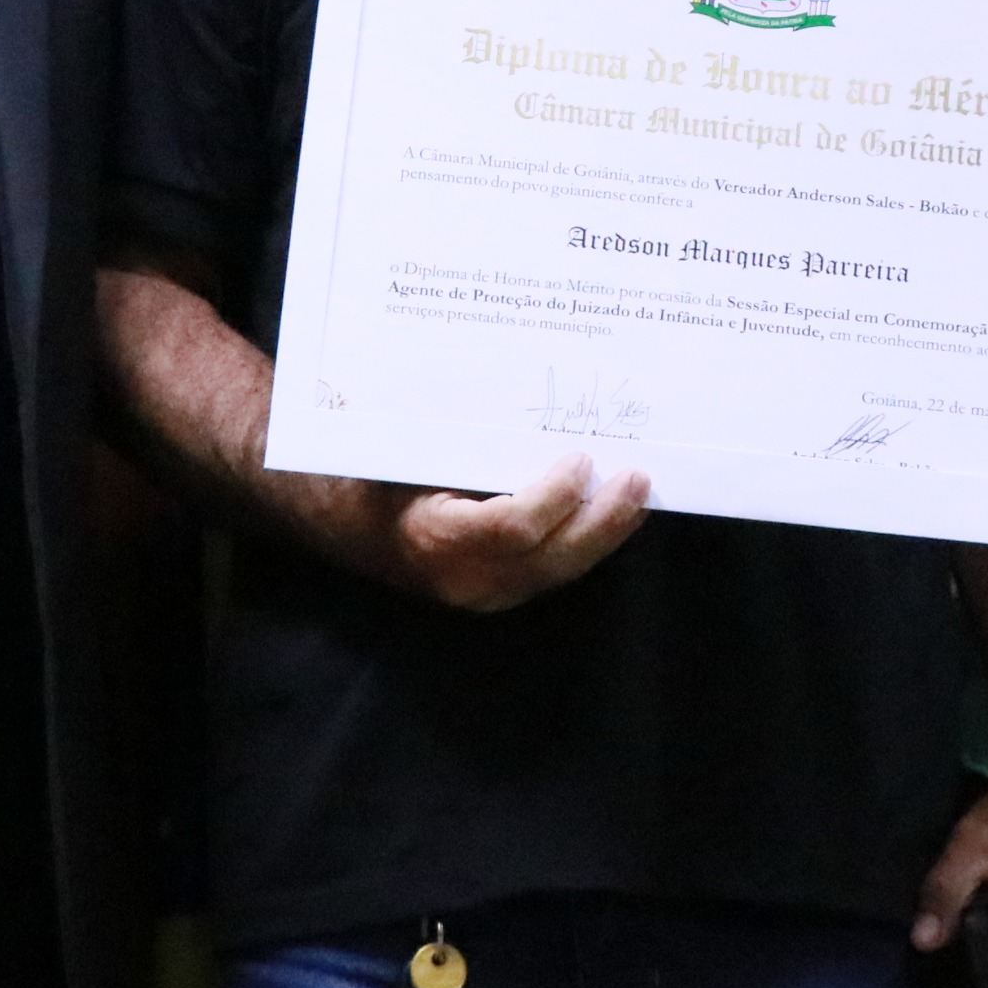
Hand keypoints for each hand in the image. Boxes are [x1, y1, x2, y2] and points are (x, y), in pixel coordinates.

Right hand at [369, 452, 649, 611]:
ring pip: (559, 569)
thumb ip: (452, 435)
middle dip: (602, 520)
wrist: (349, 528)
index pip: (510, 527)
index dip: (553, 496)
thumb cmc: (376, 476)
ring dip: (605, 531)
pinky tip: (612, 512)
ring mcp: (485, 593)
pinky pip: (553, 569)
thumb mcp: (405, 451)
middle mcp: (464, 577)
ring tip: (638, 493)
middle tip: (637, 479)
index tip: (580, 458)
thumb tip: (509, 394)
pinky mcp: (501, 592)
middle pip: (551, 558)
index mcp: (434, 537)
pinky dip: (587, 540)